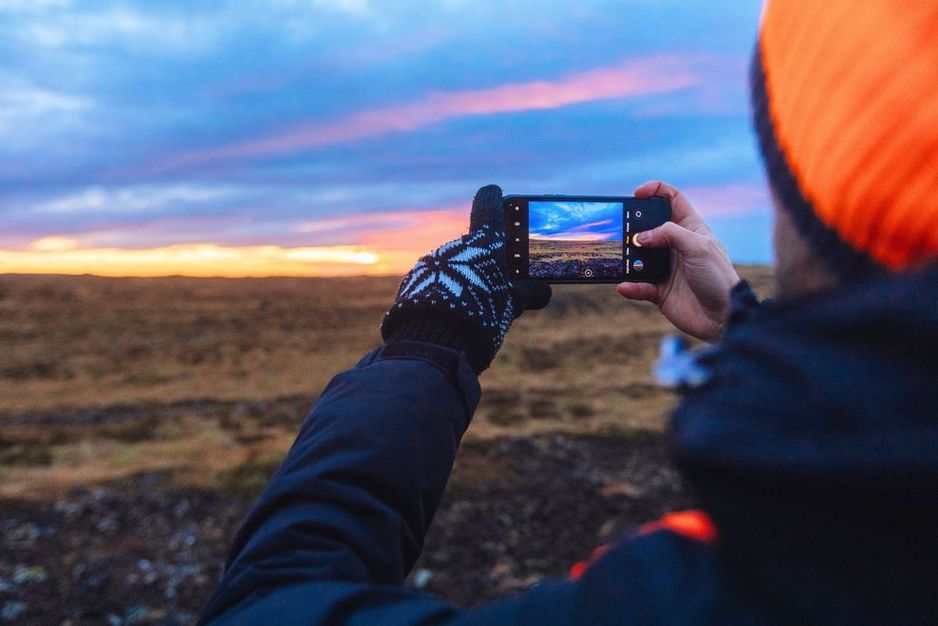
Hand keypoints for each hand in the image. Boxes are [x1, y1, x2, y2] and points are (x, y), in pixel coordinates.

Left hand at [382, 185, 550, 372]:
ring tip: (477, 305)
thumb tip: (544, 291)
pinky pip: (436, 282)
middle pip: (474, 245)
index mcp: (483, 243)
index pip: (489, 205)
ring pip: (454, 266)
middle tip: (502, 276)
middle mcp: (455, 247)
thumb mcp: (510, 306)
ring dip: (465, 278)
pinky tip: (453, 313)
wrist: (431, 342)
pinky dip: (446, 291)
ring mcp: (432, 264)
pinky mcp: (414, 283)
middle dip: (486, 258)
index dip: (495, 199)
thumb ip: (527, 294)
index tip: (496, 193)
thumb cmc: (480, 315)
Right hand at [617, 181, 739, 342]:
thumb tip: (640, 237)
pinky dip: (630, 286)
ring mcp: (666, 268)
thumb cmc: (718, 278)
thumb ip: (669, 234)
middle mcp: (676, 246)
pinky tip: (625, 286)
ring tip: (622, 259)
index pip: (671, 200)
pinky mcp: (659, 291)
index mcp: (690, 229)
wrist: (723, 317)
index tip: (637, 194)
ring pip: (638, 257)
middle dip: (633, 225)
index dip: (655, 191)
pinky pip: (638, 285)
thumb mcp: (698, 247)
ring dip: (628, 258)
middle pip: (648, 227)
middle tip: (622, 228)